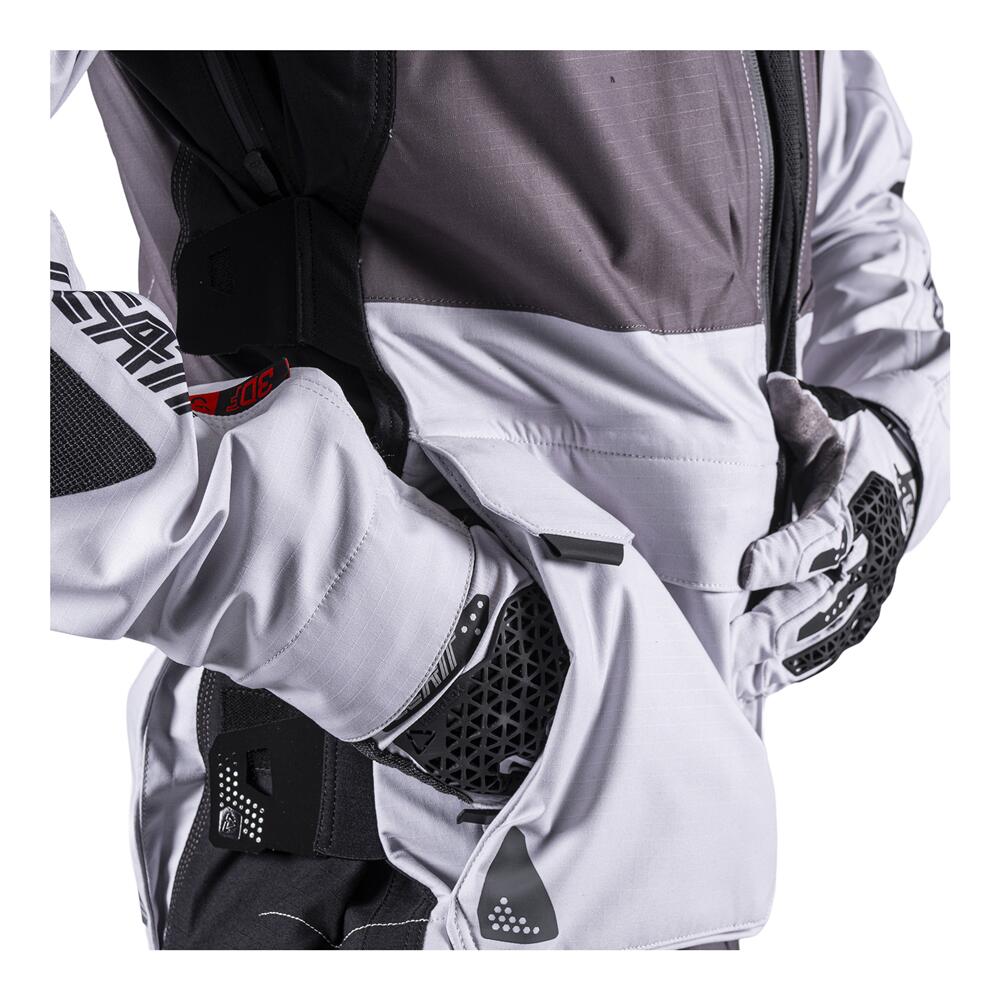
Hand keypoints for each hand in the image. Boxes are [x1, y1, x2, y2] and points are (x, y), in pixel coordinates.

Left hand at [732, 374, 919, 698]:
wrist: (900, 474)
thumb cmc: (850, 447)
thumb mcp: (829, 420)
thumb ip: (800, 412)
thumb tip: (774, 388)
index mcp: (849, 507)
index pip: (818, 537)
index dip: (784, 555)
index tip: (747, 567)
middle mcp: (859, 557)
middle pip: (812, 599)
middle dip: (767, 624)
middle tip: (724, 641)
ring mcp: (859, 592)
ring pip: (814, 633)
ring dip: (771, 656)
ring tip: (729, 675)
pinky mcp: (852, 615)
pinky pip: (821, 650)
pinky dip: (786, 669)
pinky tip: (751, 685)